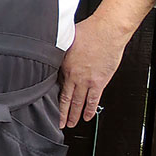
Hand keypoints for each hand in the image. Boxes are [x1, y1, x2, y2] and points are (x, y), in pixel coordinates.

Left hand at [58, 0, 154, 128]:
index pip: (56, 86)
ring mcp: (88, 81)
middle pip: (66, 99)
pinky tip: (87, 117)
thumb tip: (54, 52)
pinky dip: (90, 110)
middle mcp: (75, 76)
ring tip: (70, 124)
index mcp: (65, 66)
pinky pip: (94, 100)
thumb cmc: (89, 31)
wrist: (107, 31)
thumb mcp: (67, 40)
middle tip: (58, 123)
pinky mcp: (100, 82)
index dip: (52, 98)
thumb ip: (61, 51)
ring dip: (74, 115)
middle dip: (61, 113)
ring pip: (78, 102)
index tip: (49, 105)